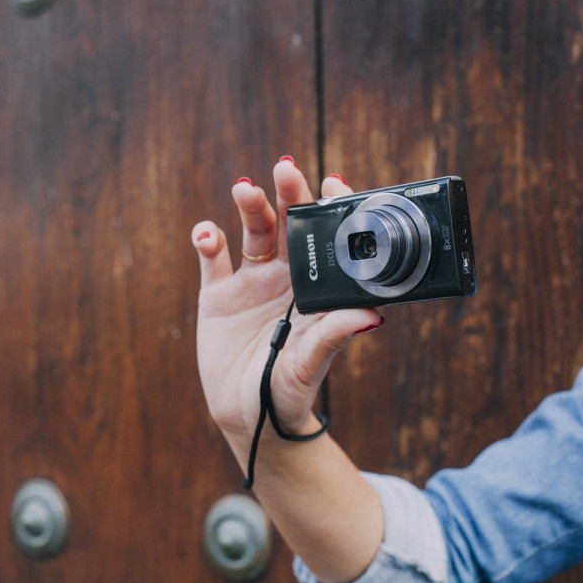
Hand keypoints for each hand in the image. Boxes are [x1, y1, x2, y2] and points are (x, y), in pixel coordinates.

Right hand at [191, 158, 383, 440]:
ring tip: (245, 190)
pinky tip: (207, 235)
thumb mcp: (311, 364)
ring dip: (250, 206)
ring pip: (252, 231)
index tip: (335, 182)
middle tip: (288, 167)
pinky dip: (208, 240)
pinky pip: (213, 258)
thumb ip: (335, 336)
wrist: (249, 415)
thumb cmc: (290, 390)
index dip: (330, 208)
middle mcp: (287, 276)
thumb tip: (374, 316)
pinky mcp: (218, 293)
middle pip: (289, 224)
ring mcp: (252, 282)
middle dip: (289, 194)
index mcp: (316, 287)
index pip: (327, 238)